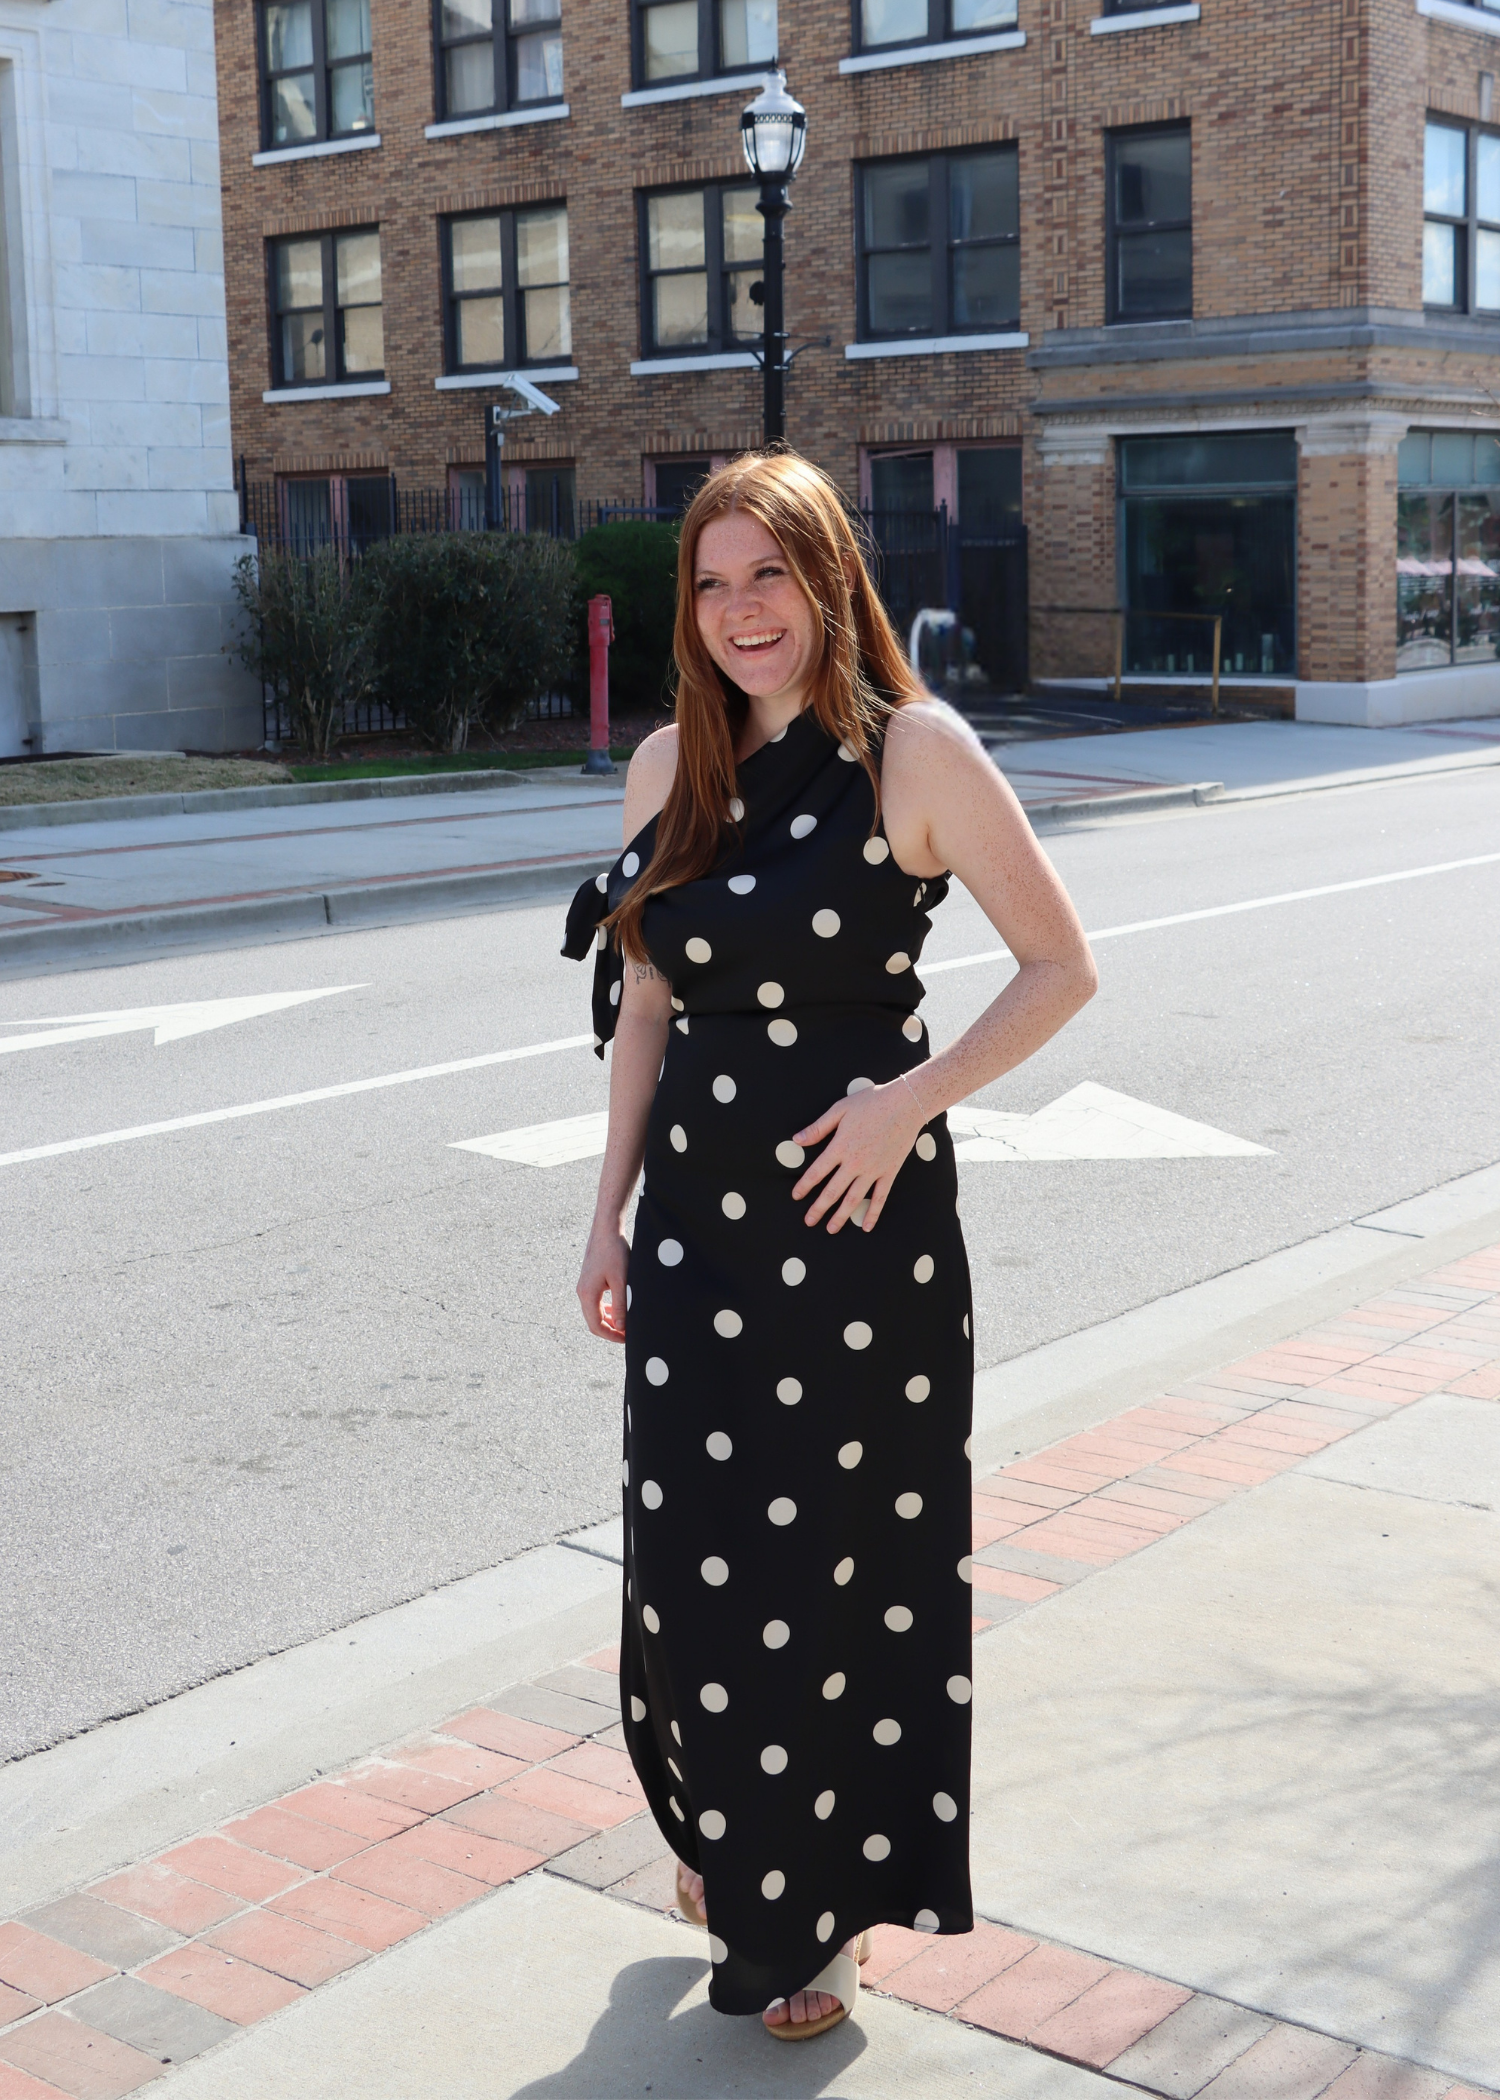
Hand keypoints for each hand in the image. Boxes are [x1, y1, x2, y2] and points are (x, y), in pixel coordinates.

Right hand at [578, 1223, 629, 1340]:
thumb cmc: (615, 1252)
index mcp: (588, 1294)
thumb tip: (622, 1327)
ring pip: (595, 1312)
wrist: (607, 1228)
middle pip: (593, 1321)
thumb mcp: (621, 1281)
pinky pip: (596, 1302)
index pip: (596, 1326)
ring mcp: (584, 1286)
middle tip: (627, 1335)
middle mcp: (582, 1291)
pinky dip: (607, 1309)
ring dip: (609, 1320)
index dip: (611, 1336)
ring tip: (625, 1325)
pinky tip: (618, 1309)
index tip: (627, 1339)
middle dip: (610, 1330)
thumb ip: (621, 1306)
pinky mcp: (589, 1280)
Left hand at [792, 1076, 928, 1232]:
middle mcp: (854, 1163)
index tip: (796, 1196)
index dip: (804, 1186)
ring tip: (831, 1229)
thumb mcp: (840, 1109)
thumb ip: (818, 1128)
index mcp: (840, 1147)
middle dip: (818, 1208)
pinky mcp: (889, 1172)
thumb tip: (796, 1140)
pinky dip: (873, 1213)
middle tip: (809, 1221)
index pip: (816, 1172)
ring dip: (841, 1216)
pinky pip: (880, 1197)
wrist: (905, 1104)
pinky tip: (866, 1227)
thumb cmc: (871, 1103)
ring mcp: (873, 1170)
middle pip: (832, 1191)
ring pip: (853, 1199)